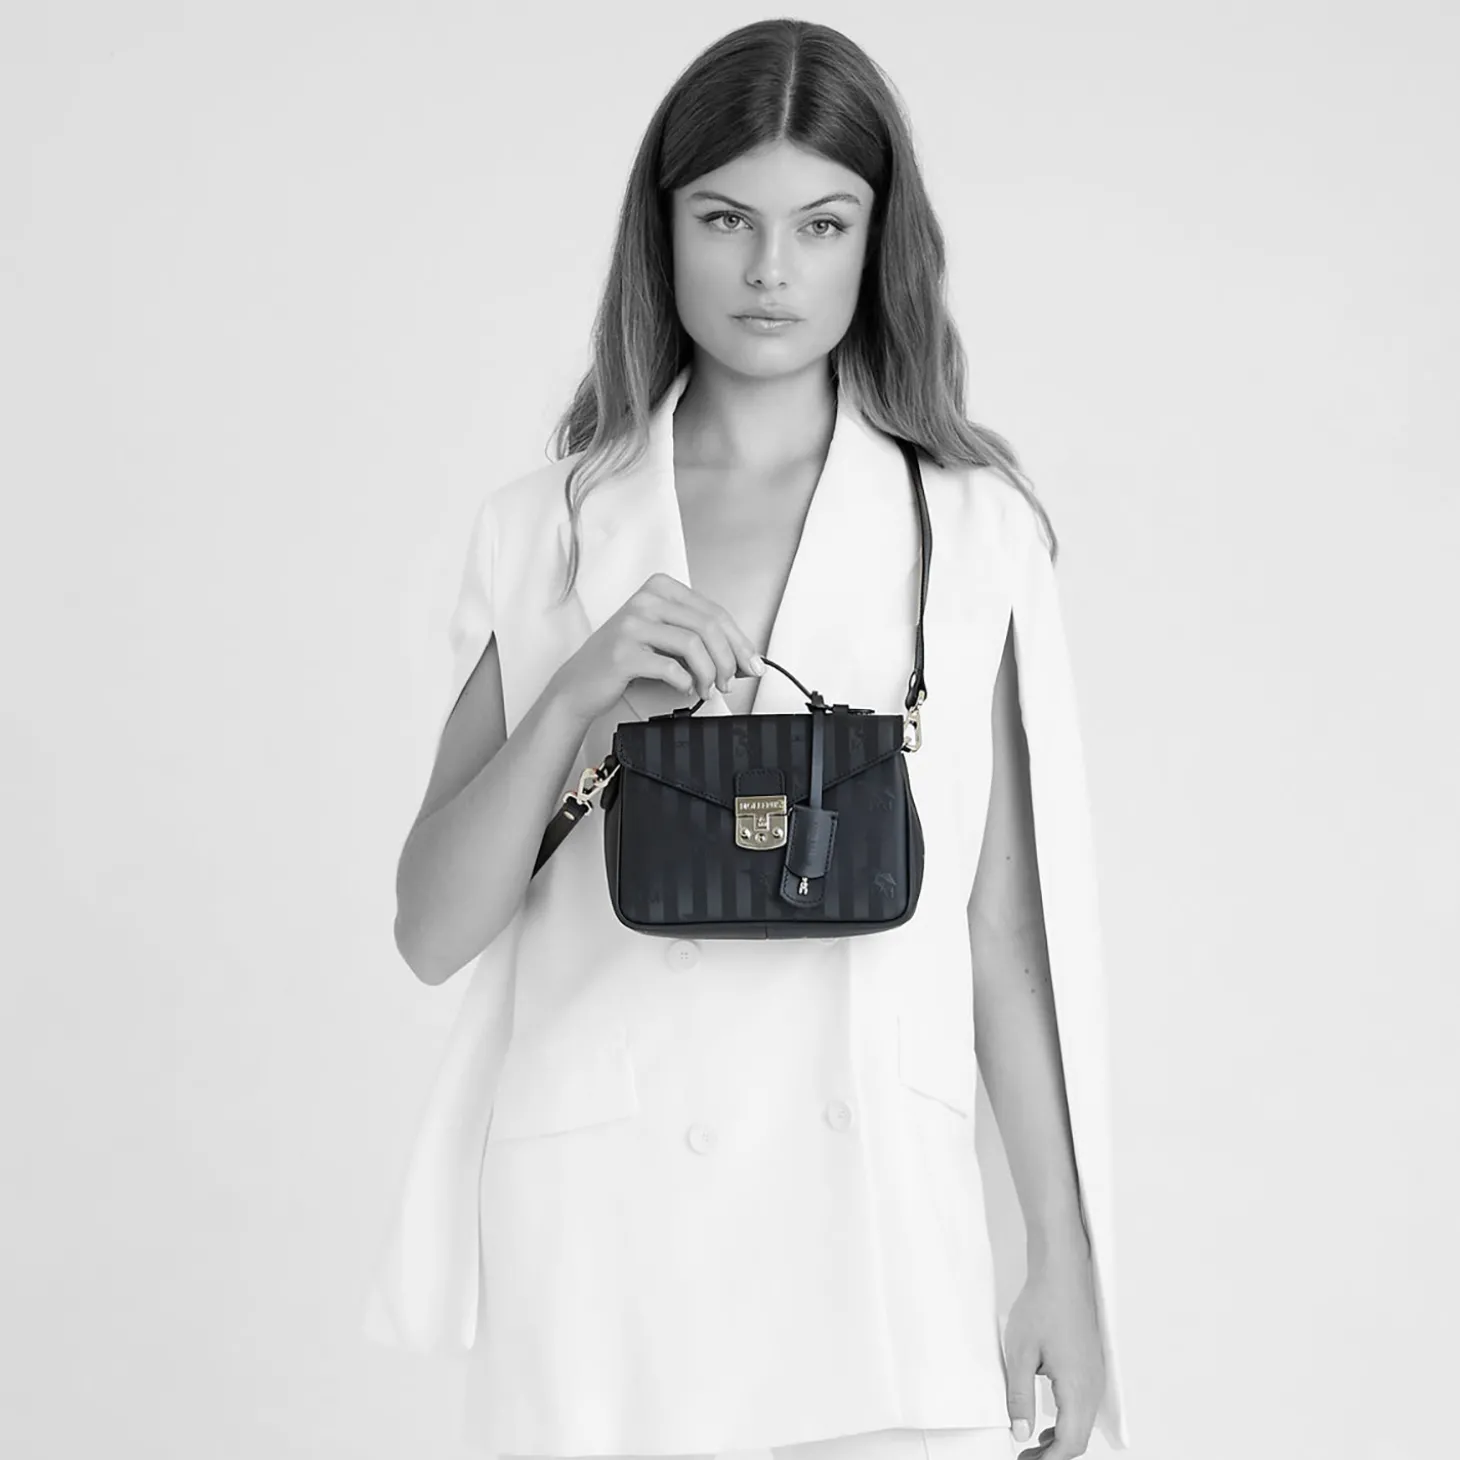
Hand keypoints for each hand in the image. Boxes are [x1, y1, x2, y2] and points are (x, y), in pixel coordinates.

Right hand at [550, 572, 764, 725]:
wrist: (580, 684)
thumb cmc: (624, 660)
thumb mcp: (663, 639)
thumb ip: (699, 640)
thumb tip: (744, 660)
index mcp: (660, 588)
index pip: (714, 612)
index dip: (739, 641)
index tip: (752, 664)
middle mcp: (646, 600)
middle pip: (708, 626)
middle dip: (729, 659)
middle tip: (732, 682)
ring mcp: (632, 624)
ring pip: (693, 644)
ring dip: (709, 673)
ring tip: (709, 689)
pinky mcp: (623, 652)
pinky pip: (669, 667)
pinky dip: (686, 682)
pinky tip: (686, 689)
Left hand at [1003, 1241, 1105, 1459]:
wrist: (1062, 1272)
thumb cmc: (1042, 1306)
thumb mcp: (1020, 1354)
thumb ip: (1020, 1397)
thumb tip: (1021, 1434)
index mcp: (1078, 1388)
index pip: (1069, 1443)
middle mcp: (1093, 1387)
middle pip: (1079, 1440)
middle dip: (1053, 1456)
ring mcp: (1095, 1377)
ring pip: (1082, 1425)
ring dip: (1060, 1441)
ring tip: (1031, 1447)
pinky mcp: (1092, 1367)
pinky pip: (1084, 1408)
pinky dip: (1067, 1423)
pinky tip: (1046, 1422)